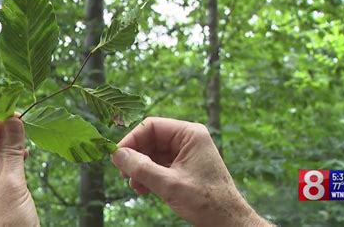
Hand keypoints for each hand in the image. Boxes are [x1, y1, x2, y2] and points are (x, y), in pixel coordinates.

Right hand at [112, 117, 269, 226]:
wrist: (226, 222)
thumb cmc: (206, 201)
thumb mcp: (169, 184)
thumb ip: (141, 168)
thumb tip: (117, 154)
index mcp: (190, 134)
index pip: (152, 126)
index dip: (132, 139)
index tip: (117, 156)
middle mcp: (188, 140)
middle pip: (150, 140)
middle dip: (135, 157)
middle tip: (123, 174)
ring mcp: (185, 153)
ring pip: (152, 154)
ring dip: (140, 169)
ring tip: (135, 185)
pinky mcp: (183, 167)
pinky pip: (158, 165)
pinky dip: (148, 175)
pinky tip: (143, 189)